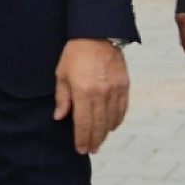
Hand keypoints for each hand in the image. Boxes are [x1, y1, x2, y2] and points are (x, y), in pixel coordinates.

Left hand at [53, 38, 128, 154]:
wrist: (97, 34)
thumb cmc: (75, 53)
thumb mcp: (62, 73)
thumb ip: (62, 97)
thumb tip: (60, 117)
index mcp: (83, 91)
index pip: (83, 123)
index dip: (82, 138)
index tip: (81, 149)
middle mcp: (101, 93)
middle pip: (99, 125)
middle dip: (94, 140)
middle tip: (91, 150)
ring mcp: (115, 90)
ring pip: (111, 119)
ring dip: (105, 133)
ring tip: (99, 141)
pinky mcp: (124, 85)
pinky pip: (122, 108)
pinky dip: (117, 120)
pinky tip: (112, 126)